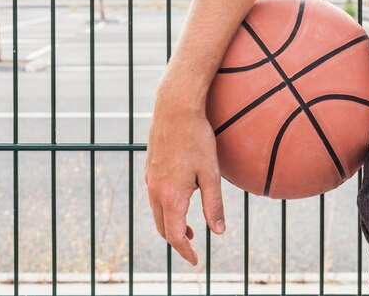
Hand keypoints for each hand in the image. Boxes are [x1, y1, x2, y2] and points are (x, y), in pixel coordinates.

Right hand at [145, 93, 225, 265]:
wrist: (175, 109)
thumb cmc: (196, 138)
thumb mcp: (210, 173)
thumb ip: (214, 204)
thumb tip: (219, 231)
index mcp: (171, 196)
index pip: (175, 235)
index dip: (186, 251)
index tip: (196, 260)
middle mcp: (156, 191)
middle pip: (163, 228)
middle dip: (177, 242)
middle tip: (194, 247)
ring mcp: (150, 179)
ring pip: (157, 213)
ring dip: (172, 225)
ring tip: (190, 229)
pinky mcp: (150, 169)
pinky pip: (155, 197)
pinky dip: (166, 209)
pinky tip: (180, 201)